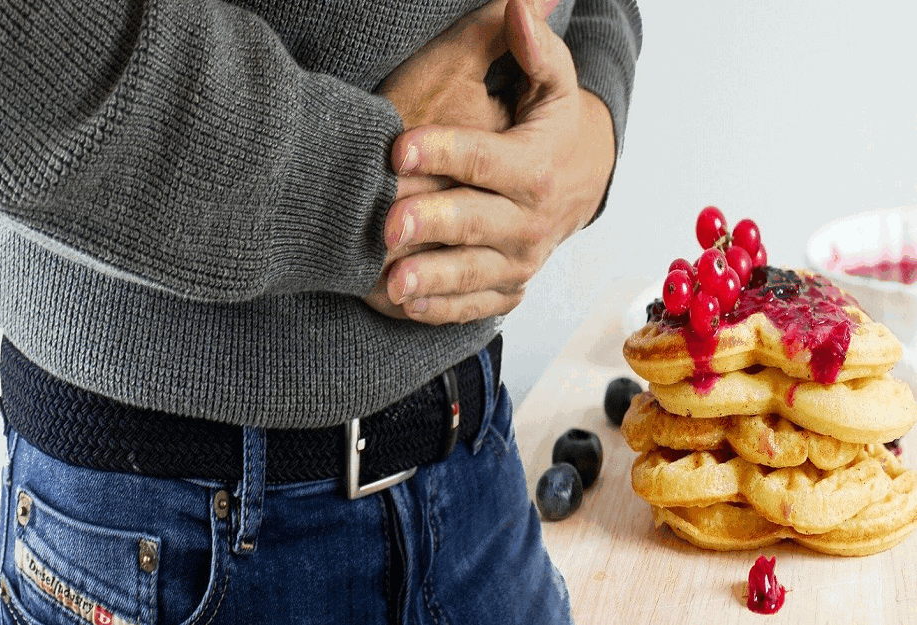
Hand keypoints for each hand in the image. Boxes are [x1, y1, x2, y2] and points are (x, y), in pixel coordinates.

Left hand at [364, 0, 557, 318]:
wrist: (583, 184)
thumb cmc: (554, 128)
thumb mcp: (554, 86)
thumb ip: (537, 50)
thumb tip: (522, 4)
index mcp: (536, 168)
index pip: (485, 160)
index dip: (443, 151)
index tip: (400, 146)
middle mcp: (531, 220)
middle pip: (475, 222)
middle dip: (432, 223)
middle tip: (388, 225)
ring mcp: (521, 260)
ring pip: (473, 273)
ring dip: (432, 280)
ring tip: (393, 282)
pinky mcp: (510, 286)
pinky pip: (477, 304)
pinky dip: (444, 309)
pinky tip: (408, 306)